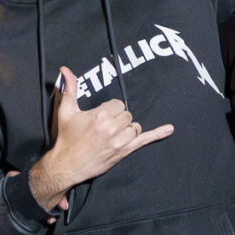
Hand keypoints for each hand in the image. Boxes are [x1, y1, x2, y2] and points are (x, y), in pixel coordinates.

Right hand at [29, 66, 173, 206]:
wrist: (66, 166)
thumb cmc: (66, 139)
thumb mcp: (65, 111)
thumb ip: (70, 88)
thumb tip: (66, 69)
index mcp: (100, 115)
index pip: (117, 104)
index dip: (109, 109)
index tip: (100, 117)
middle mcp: (112, 127)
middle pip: (127, 114)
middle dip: (117, 119)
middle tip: (104, 127)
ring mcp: (120, 141)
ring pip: (134, 126)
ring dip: (127, 128)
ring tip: (113, 134)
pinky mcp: (124, 152)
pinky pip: (144, 140)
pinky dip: (157, 134)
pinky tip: (169, 129)